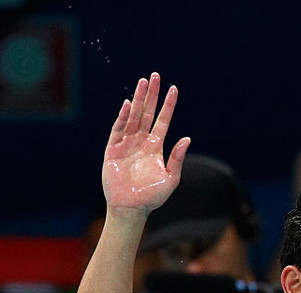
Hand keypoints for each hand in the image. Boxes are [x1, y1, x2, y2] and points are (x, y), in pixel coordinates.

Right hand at [102, 72, 189, 212]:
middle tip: (155, 76)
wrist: (131, 208)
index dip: (168, 105)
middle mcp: (141, 141)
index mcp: (156, 147)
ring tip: (142, 82)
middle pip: (147, 113)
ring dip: (138, 99)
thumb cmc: (152, 196)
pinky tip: (129, 105)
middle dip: (151, 95)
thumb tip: (187, 139)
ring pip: (133, 116)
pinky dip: (123, 117)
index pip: (163, 120)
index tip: (174, 89)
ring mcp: (127, 143)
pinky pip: (119, 129)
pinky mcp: (113, 149)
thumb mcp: (170, 179)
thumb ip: (177, 158)